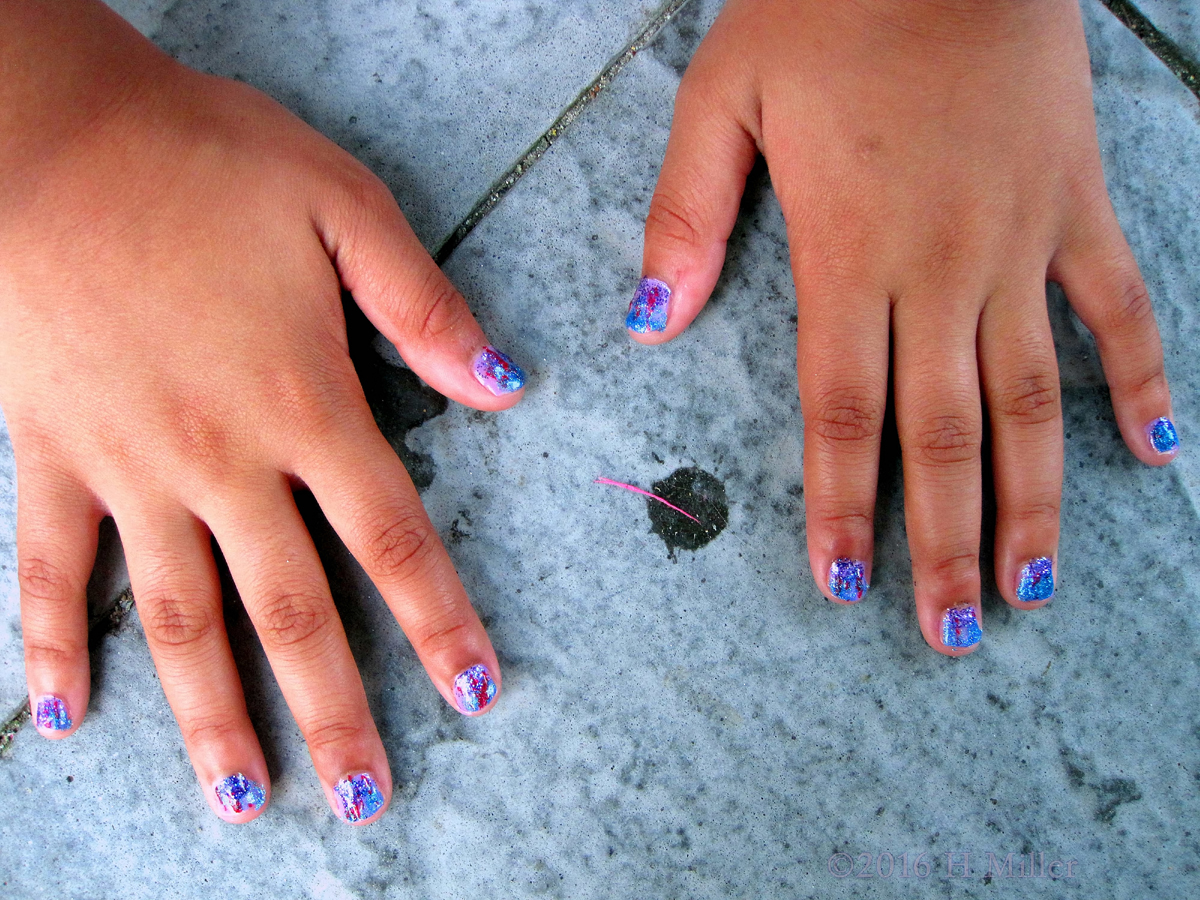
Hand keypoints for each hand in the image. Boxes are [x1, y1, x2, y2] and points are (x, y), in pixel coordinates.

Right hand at [1, 0, 521, 822]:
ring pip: (178, 621)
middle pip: (292, 613)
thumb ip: (423, 308)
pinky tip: (63, 720)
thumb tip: (505, 384)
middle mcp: (221, 462)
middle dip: (336, 712)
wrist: (43, 133)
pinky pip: (47, 570)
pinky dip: (52, 646)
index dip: (439, 621)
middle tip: (366, 800)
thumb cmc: (199, 159)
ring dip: (213, 717)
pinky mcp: (47, 454)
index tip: (475, 694)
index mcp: (304, 405)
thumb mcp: (342, 206)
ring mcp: (128, 469)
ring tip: (243, 800)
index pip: (393, 540)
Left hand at [629, 0, 1175, 653]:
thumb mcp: (723, 95)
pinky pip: (1122, 305)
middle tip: (950, 632)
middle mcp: (939, 268)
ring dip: (1036, 499)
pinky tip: (1156, 453)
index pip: (842, 411)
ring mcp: (1020, 241)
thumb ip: (685, 215)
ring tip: (1034, 586)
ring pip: (1033, 396)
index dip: (843, 504)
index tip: (847, 585)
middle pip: (941, 434)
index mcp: (847, 253)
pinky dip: (1143, 378)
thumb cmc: (827, 5)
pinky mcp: (1077, 204)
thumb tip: (651, 323)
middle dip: (940, 542)